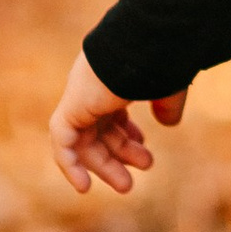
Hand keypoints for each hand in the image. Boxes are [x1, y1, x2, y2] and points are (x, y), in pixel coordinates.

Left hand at [49, 52, 185, 196]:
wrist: (145, 44)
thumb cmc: (160, 60)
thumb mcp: (167, 87)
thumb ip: (167, 105)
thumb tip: (169, 123)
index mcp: (111, 78)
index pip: (111, 110)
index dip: (126, 131)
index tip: (145, 145)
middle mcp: (91, 87)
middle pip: (99, 127)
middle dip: (119, 152)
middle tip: (143, 169)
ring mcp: (79, 97)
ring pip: (82, 140)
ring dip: (103, 165)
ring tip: (126, 186)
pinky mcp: (70, 109)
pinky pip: (62, 143)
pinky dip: (69, 165)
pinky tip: (83, 187)